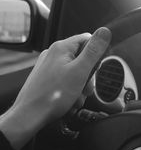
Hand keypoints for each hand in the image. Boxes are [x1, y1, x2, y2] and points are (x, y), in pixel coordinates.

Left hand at [0, 27, 110, 149]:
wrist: (28, 118)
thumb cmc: (52, 96)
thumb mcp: (80, 71)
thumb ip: (94, 51)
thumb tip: (104, 31)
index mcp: (61, 47)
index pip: (88, 40)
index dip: (96, 54)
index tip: (96, 68)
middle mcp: (54, 53)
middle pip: (82, 57)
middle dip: (88, 75)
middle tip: (86, 88)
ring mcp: (48, 66)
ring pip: (75, 70)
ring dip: (80, 85)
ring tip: (76, 97)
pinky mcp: (46, 78)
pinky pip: (65, 79)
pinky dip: (71, 89)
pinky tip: (69, 100)